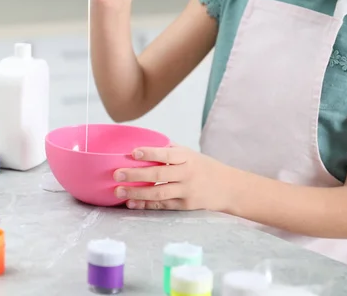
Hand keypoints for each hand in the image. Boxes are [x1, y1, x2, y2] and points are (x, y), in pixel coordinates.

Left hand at [113, 145, 235, 211]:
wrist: (229, 187)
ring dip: (136, 193)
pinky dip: (145, 205)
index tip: (132, 152)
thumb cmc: (203, 167)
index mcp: (186, 157)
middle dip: (136, 175)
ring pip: (158, 193)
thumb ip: (168, 149)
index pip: (166, 154)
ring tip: (118, 191)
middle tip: (117, 174)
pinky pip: (162, 205)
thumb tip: (140, 141)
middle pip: (158, 175)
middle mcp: (186, 174)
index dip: (149, 153)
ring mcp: (186, 191)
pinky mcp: (185, 206)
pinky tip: (131, 203)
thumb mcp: (189, 154)